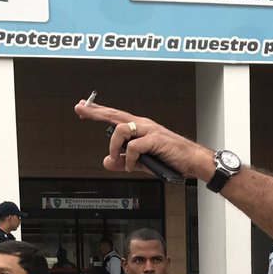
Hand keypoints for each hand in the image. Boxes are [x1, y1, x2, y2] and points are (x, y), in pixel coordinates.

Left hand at [74, 99, 212, 180]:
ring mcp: (149, 130)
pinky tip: (133, 166)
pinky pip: (134, 147)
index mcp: (139, 127)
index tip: (83, 107)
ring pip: (121, 130)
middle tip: (80, 108)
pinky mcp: (156, 139)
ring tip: (116, 158)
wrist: (192, 161)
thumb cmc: (169, 159)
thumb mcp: (141, 163)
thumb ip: (123, 162)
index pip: (115, 116)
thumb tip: (106, 161)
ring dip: (114, 147)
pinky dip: (130, 159)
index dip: (98, 111)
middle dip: (96, 111)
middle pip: (115, 114)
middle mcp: (143, 125)